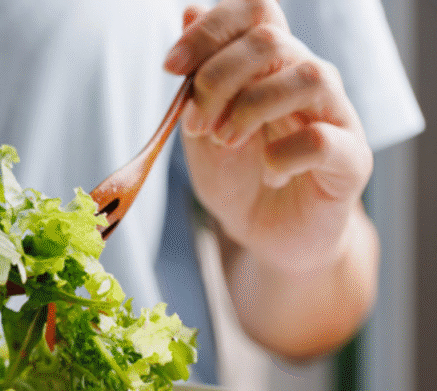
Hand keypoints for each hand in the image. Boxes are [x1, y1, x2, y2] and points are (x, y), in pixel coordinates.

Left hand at [164, 0, 372, 273]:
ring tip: (226, 143)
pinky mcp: (351, 159)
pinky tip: (269, 174)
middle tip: (196, 125)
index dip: (210, 29)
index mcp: (270, 65)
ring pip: (308, 76)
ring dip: (251, 109)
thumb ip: (196, 76)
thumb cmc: (237, 177)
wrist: (266, 236)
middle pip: (271, 41)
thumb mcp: (201, 127)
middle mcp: (307, 78)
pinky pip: (324, 140)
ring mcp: (334, 116)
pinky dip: (284, 155)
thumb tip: (188, 10)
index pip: (255, 12)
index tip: (172, 68)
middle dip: (217, 80)